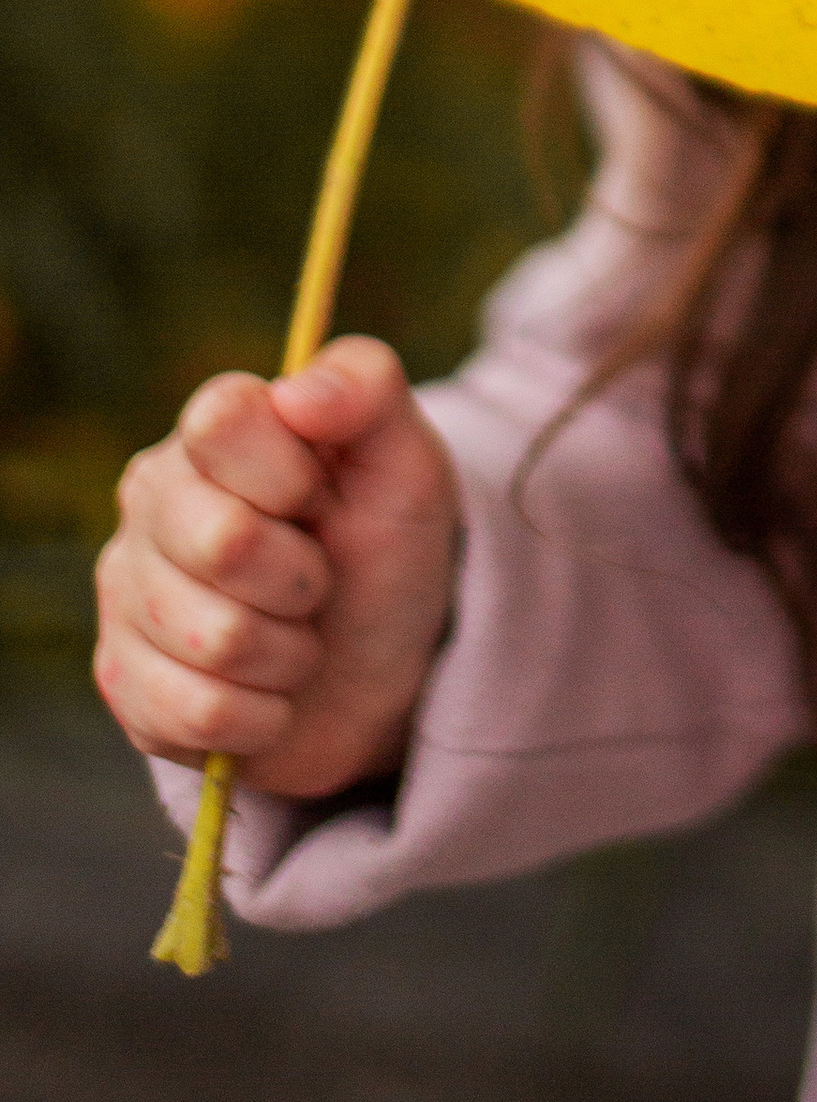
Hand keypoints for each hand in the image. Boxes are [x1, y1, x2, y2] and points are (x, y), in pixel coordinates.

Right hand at [94, 335, 459, 799]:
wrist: (380, 665)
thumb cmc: (384, 545)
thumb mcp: (404, 458)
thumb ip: (366, 387)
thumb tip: (300, 393)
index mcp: (212, 432)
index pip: (220, 421)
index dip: (291, 472)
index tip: (323, 496)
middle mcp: (151, 504)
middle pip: (223, 542)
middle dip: (304, 575)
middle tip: (318, 579)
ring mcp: (126, 595)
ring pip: (215, 638)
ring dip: (290, 652)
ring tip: (297, 635)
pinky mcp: (125, 687)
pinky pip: (198, 713)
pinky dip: (263, 714)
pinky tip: (269, 692)